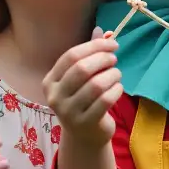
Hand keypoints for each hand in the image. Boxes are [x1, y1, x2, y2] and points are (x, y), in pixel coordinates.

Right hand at [43, 36, 122, 151]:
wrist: (84, 136)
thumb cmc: (83, 100)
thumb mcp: (81, 78)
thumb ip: (89, 55)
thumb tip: (104, 32)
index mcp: (50, 81)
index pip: (71, 56)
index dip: (94, 46)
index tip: (112, 44)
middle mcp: (55, 96)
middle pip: (82, 69)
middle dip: (103, 59)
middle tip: (114, 59)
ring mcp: (68, 112)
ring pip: (96, 85)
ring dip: (112, 75)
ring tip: (117, 75)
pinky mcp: (85, 123)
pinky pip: (105, 100)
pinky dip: (116, 90)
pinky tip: (118, 88)